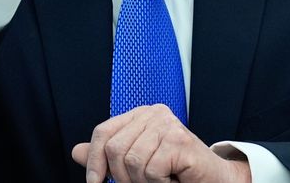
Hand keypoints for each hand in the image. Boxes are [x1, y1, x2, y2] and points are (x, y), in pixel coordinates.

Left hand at [71, 105, 251, 182]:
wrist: (212, 180)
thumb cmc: (175, 171)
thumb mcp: (136, 162)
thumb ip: (108, 156)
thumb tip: (76, 152)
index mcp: (140, 114)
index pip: (103, 132)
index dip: (95, 160)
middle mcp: (154, 113)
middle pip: (115, 149)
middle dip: (123, 177)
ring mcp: (168, 124)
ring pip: (132, 162)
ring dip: (144, 182)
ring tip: (160, 180)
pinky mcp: (180, 140)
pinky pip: (151, 170)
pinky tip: (172, 179)